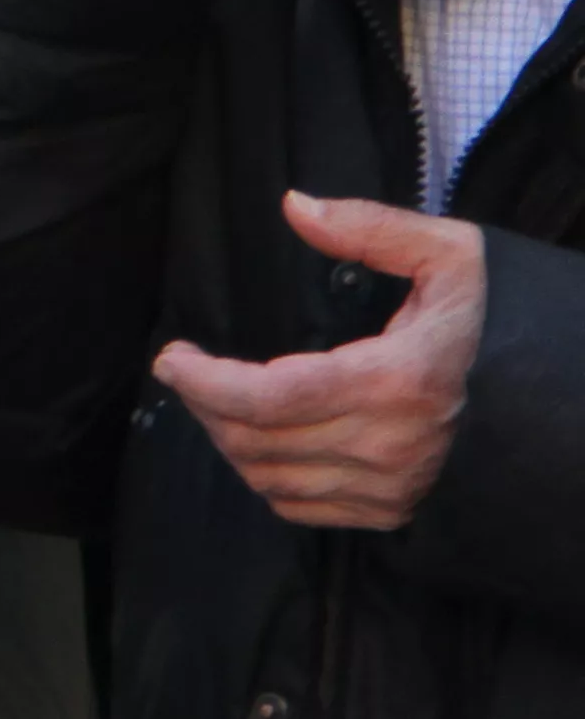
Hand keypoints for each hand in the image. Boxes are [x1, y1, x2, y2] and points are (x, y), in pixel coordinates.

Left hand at [156, 192, 481, 531]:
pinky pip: (298, 508)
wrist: (547, 397)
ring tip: (217, 402)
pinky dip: (263, 477)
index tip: (172, 359)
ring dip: (228, 441)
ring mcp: (393, 486)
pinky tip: (259, 439)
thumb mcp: (447, 255)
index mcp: (396, 381)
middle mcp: (391, 444)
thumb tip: (295, 207)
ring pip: (269, 479)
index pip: (270, 398)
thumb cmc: (488, 319)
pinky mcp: (392, 510)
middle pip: (258, 441)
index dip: (206, 383)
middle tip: (190, 372)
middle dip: (206, 406)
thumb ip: (371, 227)